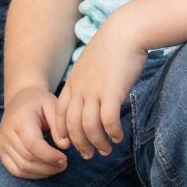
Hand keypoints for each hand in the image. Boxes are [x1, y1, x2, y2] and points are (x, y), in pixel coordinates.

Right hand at [0, 88, 68, 178]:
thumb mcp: (51, 105)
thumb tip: (65, 146)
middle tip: (64, 164)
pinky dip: (32, 175)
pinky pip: (16, 171)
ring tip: (57, 167)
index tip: (65, 159)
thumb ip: (58, 125)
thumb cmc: (39, 103)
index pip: (32, 144)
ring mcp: (2, 144)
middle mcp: (6, 132)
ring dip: (42, 172)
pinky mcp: (2, 153)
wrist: (19, 100)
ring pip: (22, 167)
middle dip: (49, 166)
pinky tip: (45, 170)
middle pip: (28, 158)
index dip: (49, 156)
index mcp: (19, 119)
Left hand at [54, 16, 146, 159]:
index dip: (63, 131)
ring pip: (89, 127)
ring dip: (97, 142)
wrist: (125, 32)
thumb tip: (94, 98)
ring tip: (106, 150)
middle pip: (72, 125)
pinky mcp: (111, 92)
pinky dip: (111, 132)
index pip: (60, 113)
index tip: (69, 143)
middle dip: (79, 144)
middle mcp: (80, 89)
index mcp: (73, 82)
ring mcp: (94, 91)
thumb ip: (88, 82)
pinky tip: (118, 137)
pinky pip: (108, 120)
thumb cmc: (113, 48)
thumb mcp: (92, 64)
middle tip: (89, 155)